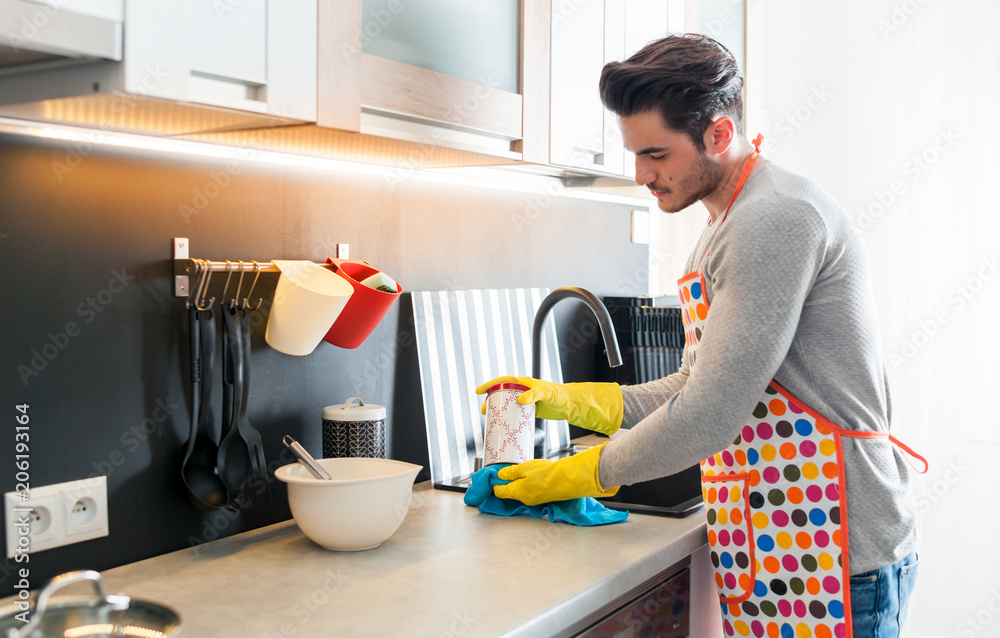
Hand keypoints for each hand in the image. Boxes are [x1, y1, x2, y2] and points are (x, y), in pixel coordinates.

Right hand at [475, 376, 622, 434]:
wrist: (569, 404)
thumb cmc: (559, 394)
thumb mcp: (546, 393)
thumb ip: (534, 394)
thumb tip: (520, 400)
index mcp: (524, 383)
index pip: (503, 381)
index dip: (490, 385)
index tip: (480, 391)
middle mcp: (523, 391)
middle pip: (502, 394)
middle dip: (491, 401)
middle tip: (484, 410)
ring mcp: (525, 401)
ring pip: (507, 405)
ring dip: (498, 411)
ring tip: (491, 419)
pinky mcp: (529, 411)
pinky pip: (515, 414)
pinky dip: (508, 418)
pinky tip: (504, 425)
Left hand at [493, 443, 618, 504]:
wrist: (568, 479)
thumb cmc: (546, 473)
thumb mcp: (524, 468)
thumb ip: (510, 472)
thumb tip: (500, 475)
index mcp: (517, 492)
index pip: (499, 491)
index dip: (495, 483)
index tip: (493, 476)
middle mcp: (524, 499)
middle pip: (509, 493)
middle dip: (506, 483)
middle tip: (506, 472)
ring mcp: (534, 500)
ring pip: (520, 493)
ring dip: (517, 484)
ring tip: (519, 472)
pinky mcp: (543, 498)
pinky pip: (530, 492)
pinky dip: (527, 485)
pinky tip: (531, 477)